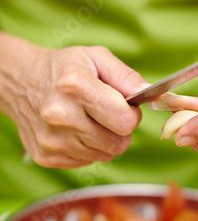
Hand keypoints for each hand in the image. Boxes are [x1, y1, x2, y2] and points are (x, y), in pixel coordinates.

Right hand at [3, 40, 146, 168]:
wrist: (20, 82)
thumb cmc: (63, 68)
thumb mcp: (97, 58)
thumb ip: (127, 77)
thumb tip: (152, 96)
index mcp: (75, 86)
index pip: (126, 121)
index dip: (132, 114)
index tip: (123, 105)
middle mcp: (60, 115)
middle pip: (118, 143)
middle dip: (120, 129)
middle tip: (106, 112)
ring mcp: (51, 140)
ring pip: (105, 155)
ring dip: (104, 140)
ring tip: (88, 119)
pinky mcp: (46, 157)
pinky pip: (87, 162)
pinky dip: (88, 149)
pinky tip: (75, 130)